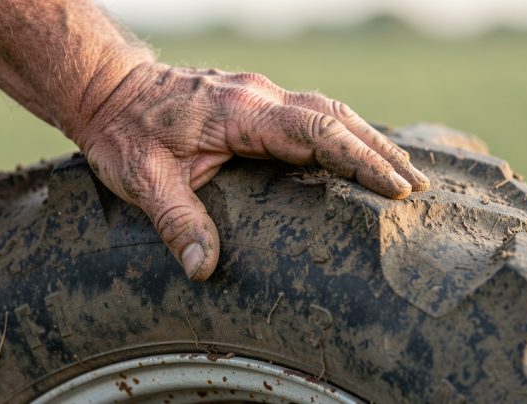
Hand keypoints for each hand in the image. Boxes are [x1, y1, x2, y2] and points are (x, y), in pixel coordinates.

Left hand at [70, 62, 429, 280]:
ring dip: (367, 140)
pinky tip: (356, 155)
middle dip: (379, 151)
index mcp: (240, 113)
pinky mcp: (255, 102)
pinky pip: (311, 115)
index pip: (317, 132)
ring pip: (329, 112)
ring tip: (401, 174)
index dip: (360, 158)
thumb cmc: (124, 132)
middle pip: (336, 118)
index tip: (396, 187)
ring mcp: (259, 95)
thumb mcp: (142, 178)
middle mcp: (259, 97)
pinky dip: (342, 135)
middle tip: (417, 187)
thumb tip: (204, 268)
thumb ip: (176, 220)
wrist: (110, 91)